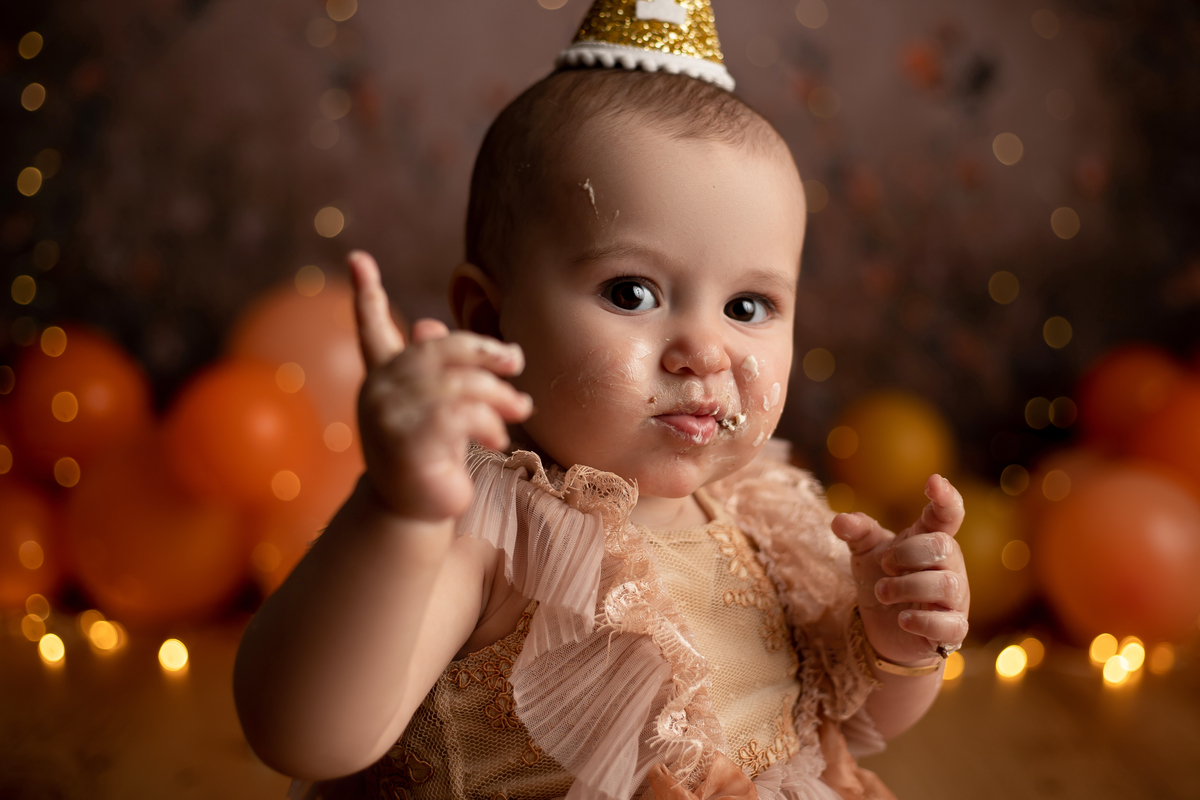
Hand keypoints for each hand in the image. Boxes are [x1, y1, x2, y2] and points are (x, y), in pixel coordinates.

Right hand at [349, 250, 532, 520]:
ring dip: (499, 396)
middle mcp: (378, 391)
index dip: (365, 295)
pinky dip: (489, 423)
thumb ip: (436, 370)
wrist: (415, 513)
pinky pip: (460, 414)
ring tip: (519, 412)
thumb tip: (428, 325)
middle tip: (515, 361)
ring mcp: (388, 414)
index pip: (371, 330)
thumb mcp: (435, 410)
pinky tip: (497, 441)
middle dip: (483, 351)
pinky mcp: (406, 439)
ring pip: (460, 383)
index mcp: (383, 378)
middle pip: (437, 349)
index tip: (356, 258)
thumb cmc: (430, 459)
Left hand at [830, 475, 969, 665]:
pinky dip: (924, 622)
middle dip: (908, 553)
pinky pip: (952, 625)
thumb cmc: (883, 579)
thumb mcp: (866, 552)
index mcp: (930, 540)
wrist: (885, 628)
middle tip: (885, 565)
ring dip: (908, 587)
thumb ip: (857, 532)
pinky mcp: (953, 629)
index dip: (945, 498)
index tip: (933, 481)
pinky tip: (902, 620)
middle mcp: (949, 566)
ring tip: (882, 592)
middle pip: (943, 546)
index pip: (948, 515)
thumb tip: (839, 520)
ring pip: (946, 584)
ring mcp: (955, 598)